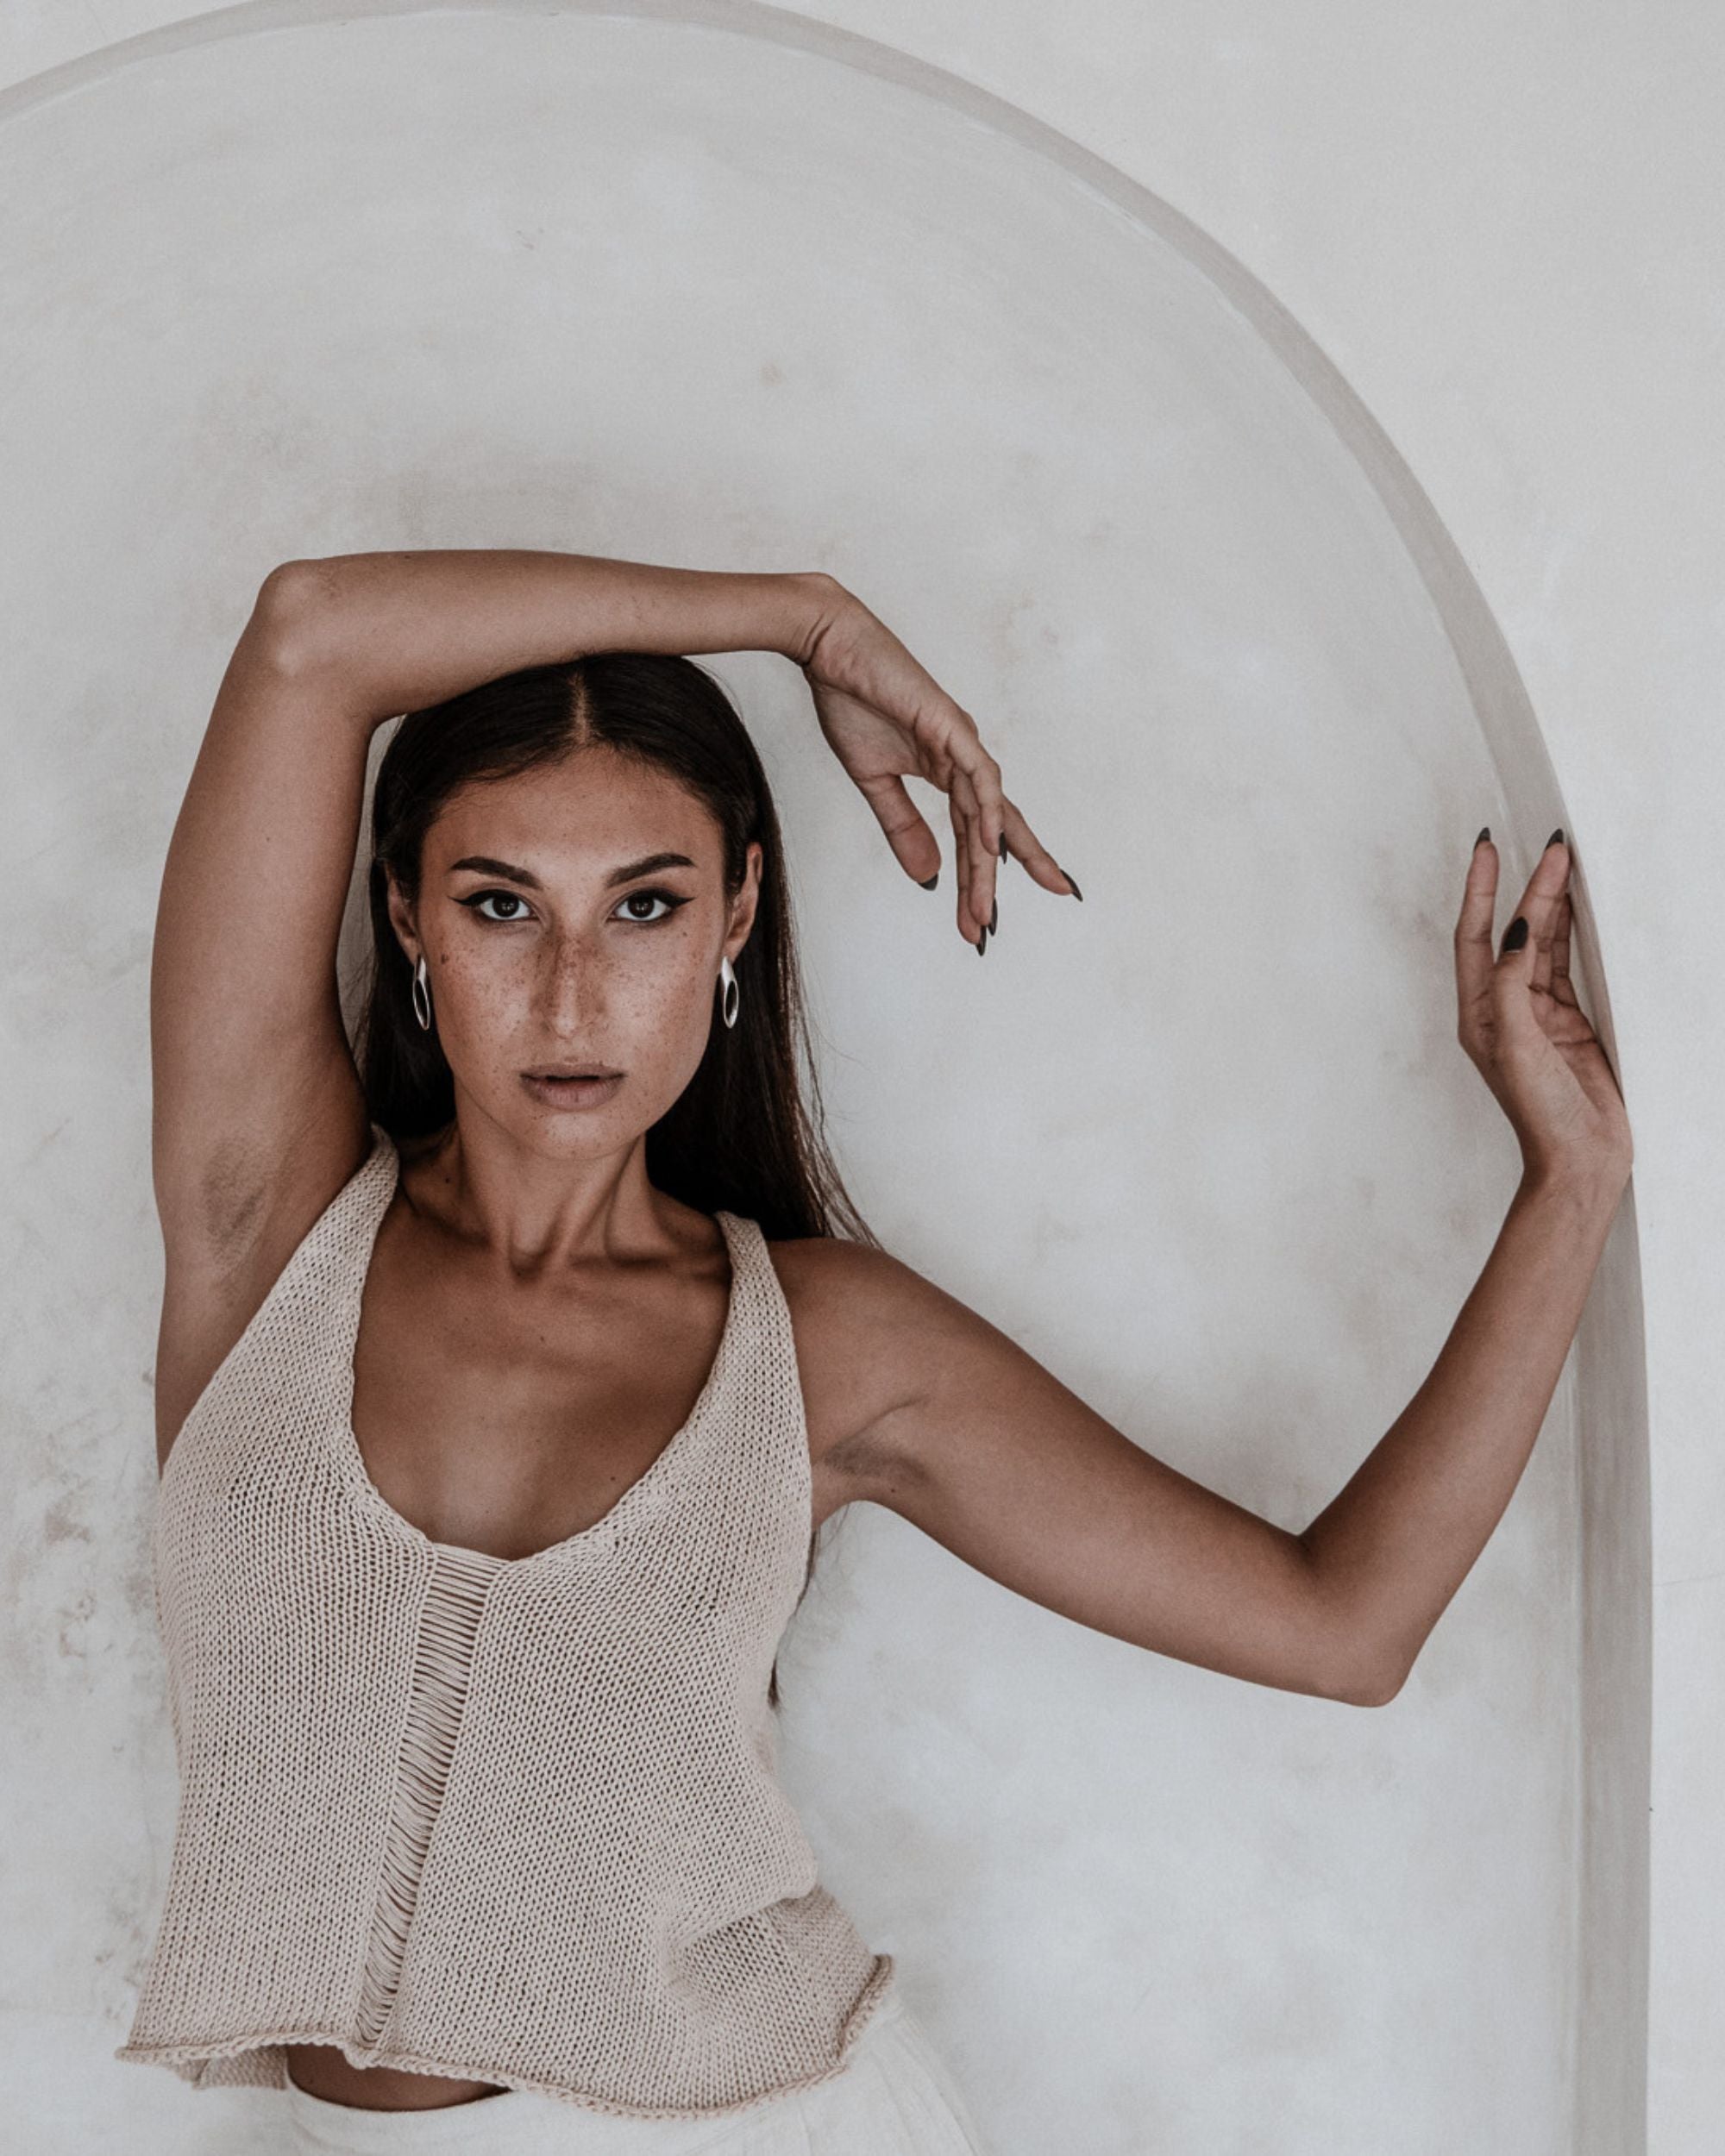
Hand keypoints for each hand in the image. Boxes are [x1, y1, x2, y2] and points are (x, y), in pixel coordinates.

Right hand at [793, 577, 1075, 946]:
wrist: (829, 648)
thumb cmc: (851, 700)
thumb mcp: (875, 780)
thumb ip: (902, 827)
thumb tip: (928, 875)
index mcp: (948, 771)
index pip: (976, 832)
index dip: (983, 876)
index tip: (983, 922)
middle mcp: (964, 760)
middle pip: (990, 831)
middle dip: (992, 883)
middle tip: (990, 931)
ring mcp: (960, 741)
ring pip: (985, 814)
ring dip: (987, 864)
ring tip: (984, 909)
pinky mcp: (948, 725)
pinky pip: (977, 776)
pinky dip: (986, 811)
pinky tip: (991, 846)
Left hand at [1456, 833, 1632, 1192]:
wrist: (1580, 1159)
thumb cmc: (1540, 1112)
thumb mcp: (1516, 1044)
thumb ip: (1512, 985)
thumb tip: (1514, 932)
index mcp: (1477, 1013)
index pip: (1473, 936)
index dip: (1480, 890)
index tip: (1489, 848)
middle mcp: (1502, 1008)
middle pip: (1512, 933)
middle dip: (1528, 888)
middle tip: (1551, 846)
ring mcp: (1537, 1014)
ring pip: (1544, 944)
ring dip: (1553, 905)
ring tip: (1566, 862)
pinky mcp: (1570, 1021)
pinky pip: (1568, 964)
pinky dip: (1574, 933)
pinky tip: (1579, 907)